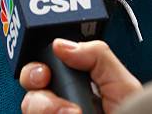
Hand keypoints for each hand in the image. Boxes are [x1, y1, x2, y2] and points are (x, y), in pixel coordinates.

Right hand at [20, 39, 141, 113]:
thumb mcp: (123, 83)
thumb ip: (97, 55)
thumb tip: (61, 44)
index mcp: (80, 83)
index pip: (49, 62)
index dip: (42, 58)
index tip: (48, 61)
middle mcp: (64, 100)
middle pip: (31, 81)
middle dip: (34, 76)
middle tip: (47, 79)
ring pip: (28, 105)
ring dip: (44, 104)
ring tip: (72, 112)